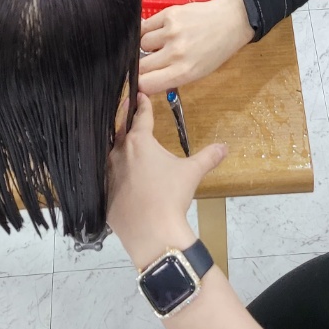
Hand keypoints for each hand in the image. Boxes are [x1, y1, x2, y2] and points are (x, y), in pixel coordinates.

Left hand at [107, 93, 226, 267]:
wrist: (152, 233)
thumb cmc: (171, 196)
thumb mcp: (192, 173)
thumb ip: (208, 156)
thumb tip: (224, 146)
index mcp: (139, 142)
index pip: (141, 116)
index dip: (142, 104)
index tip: (139, 94)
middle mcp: (119, 153)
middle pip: (119, 129)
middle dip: (123, 117)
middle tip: (125, 108)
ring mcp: (108, 175)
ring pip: (109, 153)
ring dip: (115, 144)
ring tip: (119, 139)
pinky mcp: (104, 195)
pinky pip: (105, 177)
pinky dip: (110, 171)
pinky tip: (116, 174)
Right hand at [139, 0, 253, 94]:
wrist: (230, 20)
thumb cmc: (216, 50)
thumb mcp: (198, 73)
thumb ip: (172, 78)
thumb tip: (146, 82)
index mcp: (184, 72)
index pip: (145, 84)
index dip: (141, 84)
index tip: (143, 81)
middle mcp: (175, 53)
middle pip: (140, 66)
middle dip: (143, 67)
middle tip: (152, 63)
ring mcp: (170, 32)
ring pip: (142, 44)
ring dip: (148, 46)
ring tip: (162, 43)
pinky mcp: (168, 14)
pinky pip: (145, 26)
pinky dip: (148, 31)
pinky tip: (159, 32)